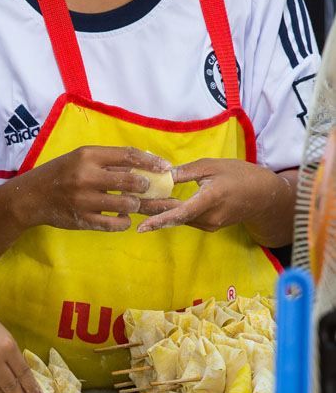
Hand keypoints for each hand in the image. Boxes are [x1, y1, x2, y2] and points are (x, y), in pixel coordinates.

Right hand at [13, 146, 171, 232]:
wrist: (31, 196)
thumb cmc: (61, 173)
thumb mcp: (80, 158)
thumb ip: (108, 161)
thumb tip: (144, 164)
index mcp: (88, 156)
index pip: (128, 155)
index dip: (150, 161)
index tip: (165, 167)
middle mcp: (86, 176)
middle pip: (131, 181)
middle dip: (145, 186)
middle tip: (147, 188)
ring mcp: (84, 200)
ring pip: (126, 204)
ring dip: (135, 205)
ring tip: (131, 204)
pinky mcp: (82, 219)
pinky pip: (114, 224)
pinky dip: (124, 222)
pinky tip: (123, 218)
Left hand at [137, 158, 287, 234]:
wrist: (264, 196)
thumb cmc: (240, 175)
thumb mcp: (212, 166)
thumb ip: (186, 172)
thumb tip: (162, 175)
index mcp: (211, 199)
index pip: (181, 213)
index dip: (159, 220)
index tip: (141, 226)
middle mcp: (209, 217)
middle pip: (174, 217)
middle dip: (151, 212)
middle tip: (128, 206)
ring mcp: (210, 225)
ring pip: (179, 219)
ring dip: (159, 212)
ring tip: (136, 202)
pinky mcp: (209, 226)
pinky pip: (186, 219)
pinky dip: (171, 213)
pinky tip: (157, 205)